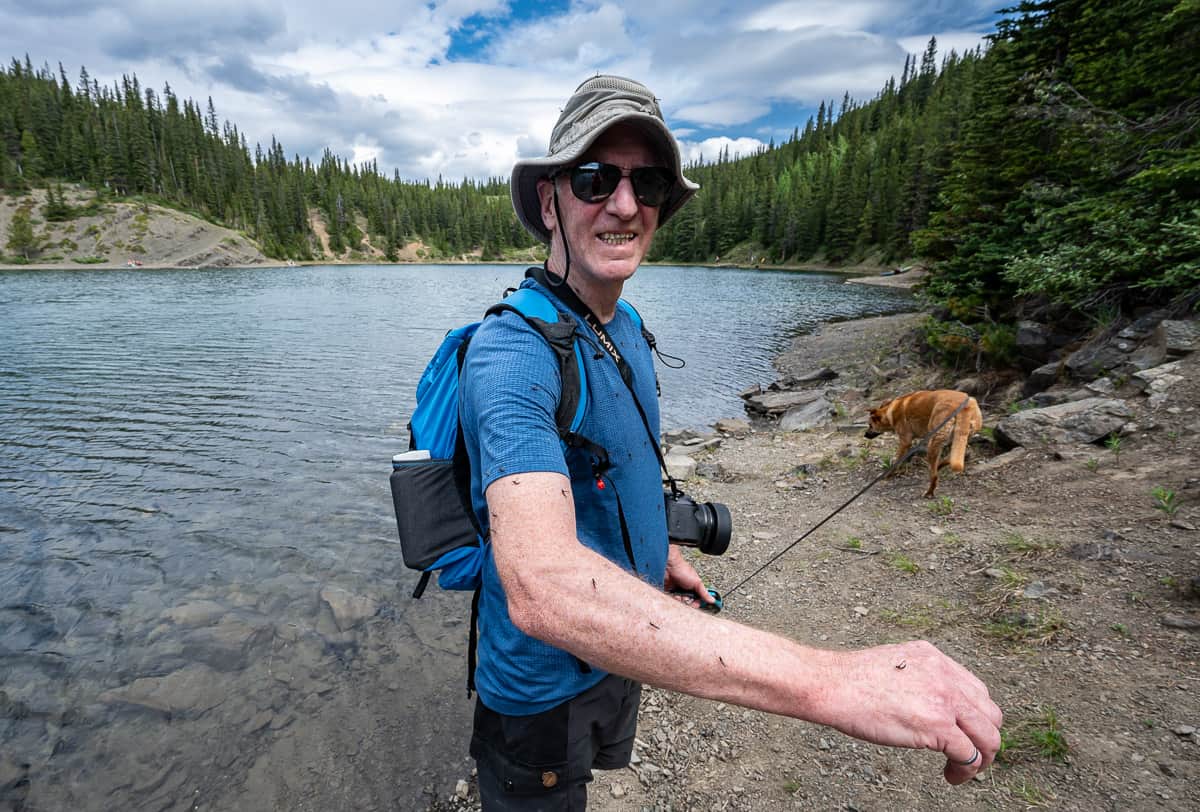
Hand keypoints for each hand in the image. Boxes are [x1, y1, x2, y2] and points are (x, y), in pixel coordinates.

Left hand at [663, 544, 715, 607]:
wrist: (668, 566)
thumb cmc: (683, 570)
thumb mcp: (697, 582)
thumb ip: (704, 593)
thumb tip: (712, 600)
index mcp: (694, 588)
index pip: (697, 600)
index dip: (696, 603)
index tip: (695, 605)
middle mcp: (685, 590)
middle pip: (687, 602)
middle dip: (686, 602)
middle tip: (685, 598)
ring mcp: (677, 591)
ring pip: (679, 602)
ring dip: (678, 600)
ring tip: (678, 595)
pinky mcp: (668, 592)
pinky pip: (670, 600)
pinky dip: (672, 599)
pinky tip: (672, 595)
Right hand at [821, 641, 1001, 784]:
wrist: (831, 684)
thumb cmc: (849, 680)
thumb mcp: (893, 665)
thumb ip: (916, 678)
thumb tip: (923, 703)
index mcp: (933, 658)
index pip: (975, 690)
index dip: (974, 717)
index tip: (962, 733)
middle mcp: (945, 674)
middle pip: (990, 713)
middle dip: (983, 738)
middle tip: (968, 754)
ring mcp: (943, 699)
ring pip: (988, 735)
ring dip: (981, 757)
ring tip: (963, 769)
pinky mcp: (937, 724)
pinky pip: (969, 754)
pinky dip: (966, 771)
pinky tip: (950, 776)